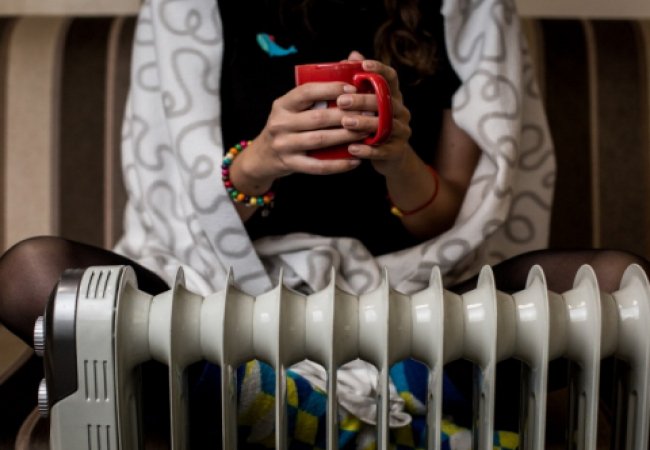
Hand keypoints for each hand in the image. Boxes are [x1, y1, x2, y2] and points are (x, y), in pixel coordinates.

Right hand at [238, 83, 364, 187]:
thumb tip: (347, 65)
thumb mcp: (291, 108)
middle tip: (368, 113)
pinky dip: (338, 165)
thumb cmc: (287, 126)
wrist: (262, 156)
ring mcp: (284, 145)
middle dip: (346, 115)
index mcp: (282, 104)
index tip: (353, 90)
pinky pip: (318, 166)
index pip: (306, 92)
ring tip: (365, 133)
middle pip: (318, 117)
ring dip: (346, 137)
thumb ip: (314, 94)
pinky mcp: (290, 164)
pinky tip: (355, 160)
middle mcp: (280, 123)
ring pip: (320, 140)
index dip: (331, 89)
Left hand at [338, 51, 415, 178]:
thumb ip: (361, 82)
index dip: (379, 69)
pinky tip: (352, 148)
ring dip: (365, 123)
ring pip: (385, 126)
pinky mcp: (397, 151)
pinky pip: (383, 150)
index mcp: (394, 97)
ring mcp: (401, 132)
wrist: (391, 157)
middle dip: (363, 100)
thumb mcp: (369, 104)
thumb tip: (352, 55)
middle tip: (342, 101)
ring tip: (345, 123)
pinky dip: (367, 150)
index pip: (391, 78)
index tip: (363, 65)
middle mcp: (401, 112)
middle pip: (385, 102)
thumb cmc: (373, 125)